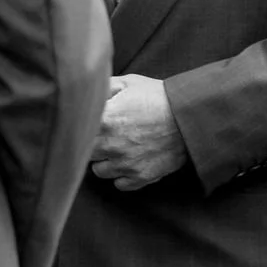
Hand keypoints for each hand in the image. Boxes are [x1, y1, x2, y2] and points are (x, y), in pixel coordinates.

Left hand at [91, 75, 187, 191]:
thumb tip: (87, 94)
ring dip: (104, 161)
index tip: (86, 125)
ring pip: (99, 171)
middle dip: (91, 144)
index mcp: (104, 120)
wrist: (190, 116)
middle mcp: (110, 145)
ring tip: (117, 149)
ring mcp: (125, 164)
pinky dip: (122, 175)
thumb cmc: (159, 96)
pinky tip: (129, 161)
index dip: (80, 128)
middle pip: (84, 153)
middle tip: (104, 136)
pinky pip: (119, 184)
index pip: (76, 132)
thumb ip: (103, 88)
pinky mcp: (140, 177)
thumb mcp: (130, 83)